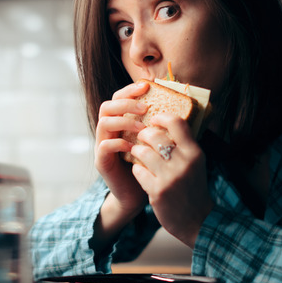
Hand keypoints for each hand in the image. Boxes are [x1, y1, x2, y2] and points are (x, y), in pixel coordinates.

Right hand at [91, 82, 149, 250]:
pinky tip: (133, 147)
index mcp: (120, 123)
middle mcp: (108, 131)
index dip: (130, 90)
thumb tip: (179, 108)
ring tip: (141, 127)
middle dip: (126, 103)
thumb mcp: (156, 143)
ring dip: (124, 121)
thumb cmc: (150, 168)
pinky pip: (104, 146)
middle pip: (107, 106)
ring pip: (104, 123)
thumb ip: (159, 126)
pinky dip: (118, 143)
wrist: (138, 196)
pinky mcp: (102, 162)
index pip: (119, 98)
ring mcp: (102, 145)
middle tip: (144, 107)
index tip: (146, 86)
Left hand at [129, 113, 213, 247]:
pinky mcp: (157, 192)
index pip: (177, 122)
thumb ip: (184, 144)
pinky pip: (138, 171)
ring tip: (137, 153)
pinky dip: (136, 170)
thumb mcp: (196, 163)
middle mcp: (183, 163)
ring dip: (136, 151)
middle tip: (141, 137)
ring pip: (142, 152)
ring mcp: (169, 178)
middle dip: (143, 134)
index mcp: (194, 153)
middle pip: (154, 135)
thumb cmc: (193, 188)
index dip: (161, 117)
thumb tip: (167, 121)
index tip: (154, 119)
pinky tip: (140, 172)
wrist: (197, 221)